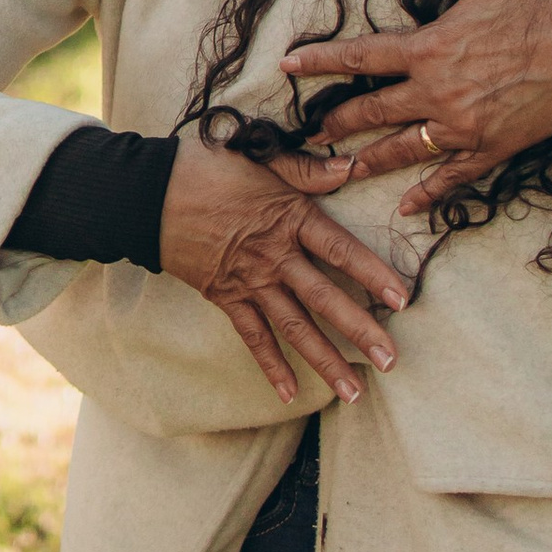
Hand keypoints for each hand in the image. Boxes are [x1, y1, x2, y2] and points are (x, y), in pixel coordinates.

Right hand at [156, 126, 411, 407]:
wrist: (149, 194)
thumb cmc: (208, 169)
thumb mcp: (259, 157)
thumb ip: (307, 169)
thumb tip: (353, 166)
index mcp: (290, 219)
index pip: (340, 250)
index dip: (373, 274)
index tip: (402, 300)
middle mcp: (275, 257)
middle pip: (324, 299)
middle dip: (359, 332)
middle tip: (391, 361)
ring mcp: (250, 282)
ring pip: (294, 328)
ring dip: (324, 361)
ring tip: (354, 393)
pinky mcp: (227, 298)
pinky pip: (252, 338)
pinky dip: (271, 366)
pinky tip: (290, 394)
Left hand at [284, 0, 551, 213]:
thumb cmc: (538, 1)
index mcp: (429, 48)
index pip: (359, 58)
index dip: (320, 62)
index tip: (287, 67)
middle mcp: (437, 93)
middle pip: (372, 113)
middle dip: (336, 124)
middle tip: (310, 135)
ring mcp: (463, 127)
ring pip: (403, 150)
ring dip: (367, 163)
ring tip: (338, 173)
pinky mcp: (492, 149)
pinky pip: (453, 178)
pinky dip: (429, 194)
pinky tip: (409, 207)